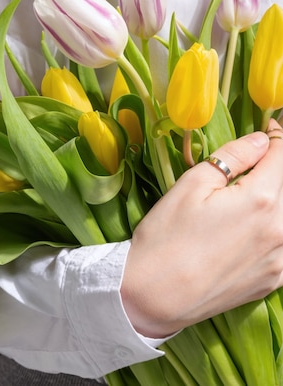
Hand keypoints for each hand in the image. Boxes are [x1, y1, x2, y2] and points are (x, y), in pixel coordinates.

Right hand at [121, 120, 282, 337]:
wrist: (154, 296)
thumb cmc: (166, 236)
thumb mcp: (192, 184)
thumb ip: (232, 157)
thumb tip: (261, 141)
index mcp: (260, 201)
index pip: (281, 157)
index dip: (278, 137)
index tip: (271, 128)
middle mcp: (280, 231)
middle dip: (276, 166)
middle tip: (258, 157)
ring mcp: (279, 260)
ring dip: (275, 196)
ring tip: (250, 191)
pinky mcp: (273, 281)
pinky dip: (274, 226)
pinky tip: (251, 223)